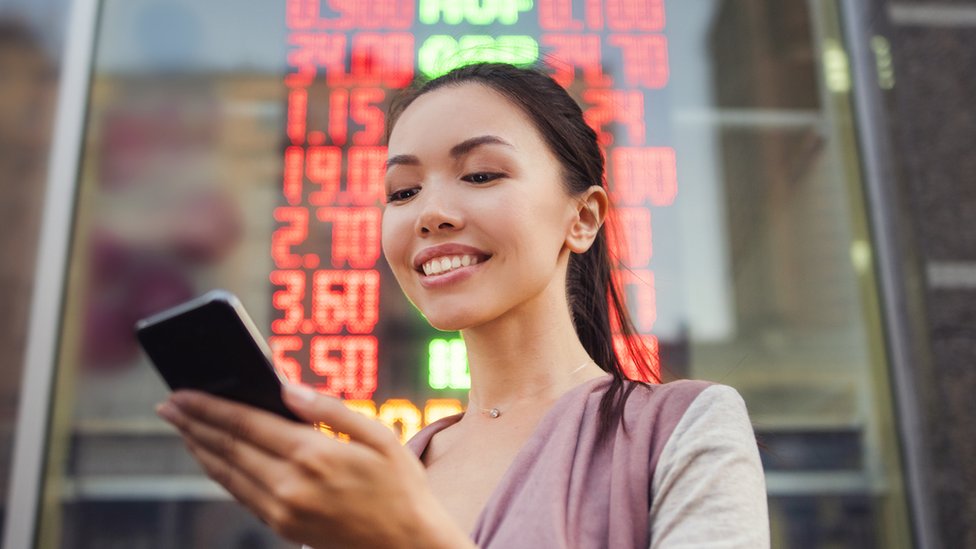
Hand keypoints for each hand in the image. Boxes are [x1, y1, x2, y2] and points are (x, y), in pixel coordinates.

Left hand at [156, 384, 473, 548]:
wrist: (408, 546)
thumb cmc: (400, 486)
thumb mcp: (380, 437)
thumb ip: (329, 408)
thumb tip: (285, 386)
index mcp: (314, 455)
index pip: (246, 423)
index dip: (209, 406)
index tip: (182, 392)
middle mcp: (290, 485)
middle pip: (227, 447)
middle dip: (193, 423)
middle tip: (167, 405)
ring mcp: (283, 511)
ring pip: (226, 474)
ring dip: (199, 447)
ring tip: (182, 427)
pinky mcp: (283, 528)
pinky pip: (240, 495)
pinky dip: (219, 472)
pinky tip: (213, 458)